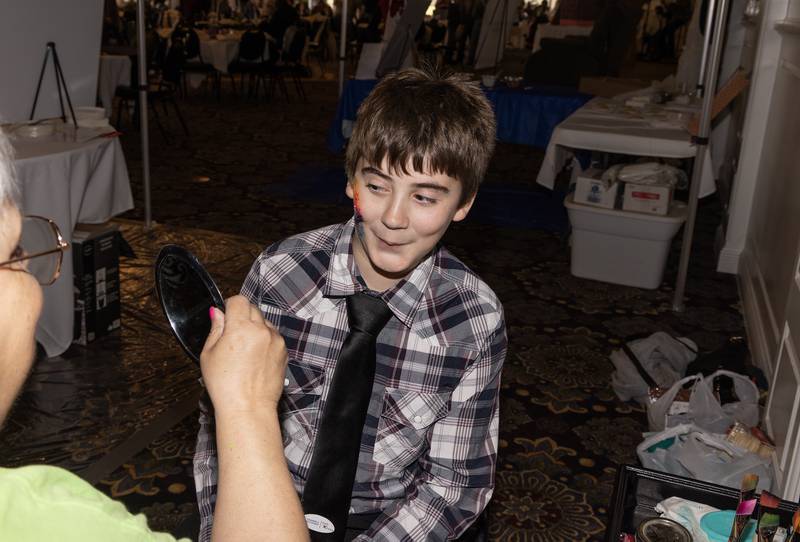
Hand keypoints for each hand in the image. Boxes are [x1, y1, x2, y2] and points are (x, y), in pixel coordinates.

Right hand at [200, 295, 286, 414]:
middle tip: (233, 334)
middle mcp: (261, 330)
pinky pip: (274, 337)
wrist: (248, 407)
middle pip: (253, 309)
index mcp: (241, 328)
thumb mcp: (209, 354)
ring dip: (255, 328)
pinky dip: (265, 341)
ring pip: (265, 323)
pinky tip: (255, 358)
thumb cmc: (226, 386)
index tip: (226, 314)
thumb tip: (217, 313)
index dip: (230, 306)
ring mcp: (275, 340)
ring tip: (244, 351)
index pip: (238, 300)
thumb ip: (216, 329)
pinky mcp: (284, 351)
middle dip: (242, 316)